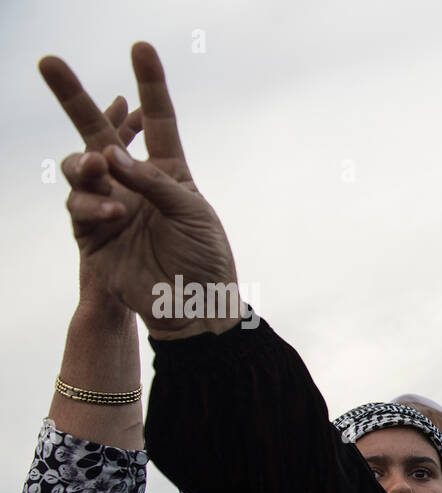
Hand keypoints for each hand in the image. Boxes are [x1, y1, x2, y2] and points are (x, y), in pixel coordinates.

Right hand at [40, 43, 241, 336]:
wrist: (195, 307)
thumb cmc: (205, 259)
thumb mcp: (192, 212)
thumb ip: (154, 181)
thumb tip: (109, 153)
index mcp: (168, 172)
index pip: (158, 120)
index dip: (149, 85)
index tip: (141, 47)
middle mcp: (133, 183)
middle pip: (96, 132)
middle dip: (72, 97)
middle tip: (49, 63)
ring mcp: (109, 206)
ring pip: (77, 169)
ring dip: (86, 165)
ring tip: (100, 168)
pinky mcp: (92, 235)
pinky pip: (79, 209)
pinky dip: (93, 205)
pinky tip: (114, 212)